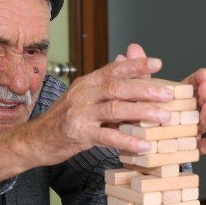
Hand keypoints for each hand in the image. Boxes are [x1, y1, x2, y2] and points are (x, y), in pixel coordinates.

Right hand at [0, 52, 174, 187]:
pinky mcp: (78, 133)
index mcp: (88, 83)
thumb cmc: (66, 118)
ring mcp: (80, 113)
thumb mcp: (85, 97)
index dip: (136, 64)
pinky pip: (107, 136)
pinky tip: (145, 145)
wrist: (35, 139)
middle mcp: (84, 94)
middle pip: (118, 87)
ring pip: (115, 109)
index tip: (158, 63)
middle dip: (146, 89)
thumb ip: (108, 83)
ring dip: (143, 113)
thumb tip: (127, 59)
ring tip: (165, 118)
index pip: (114, 69)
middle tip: (170, 94)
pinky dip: (128, 140)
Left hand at [125, 44, 205, 154]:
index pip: (191, 87)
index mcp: (177, 100)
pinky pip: (199, 149)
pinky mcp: (185, 151)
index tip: (204, 73)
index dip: (199, 79)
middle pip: (200, 102)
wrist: (132, 149)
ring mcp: (187, 133)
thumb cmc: (137, 120)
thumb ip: (137, 73)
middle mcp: (185, 115)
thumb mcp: (135, 95)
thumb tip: (131, 50)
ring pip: (202, 123)